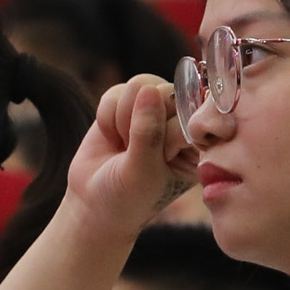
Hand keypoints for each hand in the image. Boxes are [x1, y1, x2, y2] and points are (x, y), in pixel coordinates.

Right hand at [64, 74, 197, 244]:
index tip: (158, 155)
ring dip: (123, 117)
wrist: (93, 203)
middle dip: (142, 120)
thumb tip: (148, 90)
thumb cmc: (128, 197)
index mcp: (197, 142)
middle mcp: (178, 122)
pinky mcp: (125, 105)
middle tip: (133, 150)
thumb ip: (148, 132)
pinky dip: (106, 115)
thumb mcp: (143, 171)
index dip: (168, 129)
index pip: (192, 112)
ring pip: (141, 86)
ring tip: (122, 144)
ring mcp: (152, 111)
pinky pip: (117, 91)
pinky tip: (110, 137)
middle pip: (167, 92)